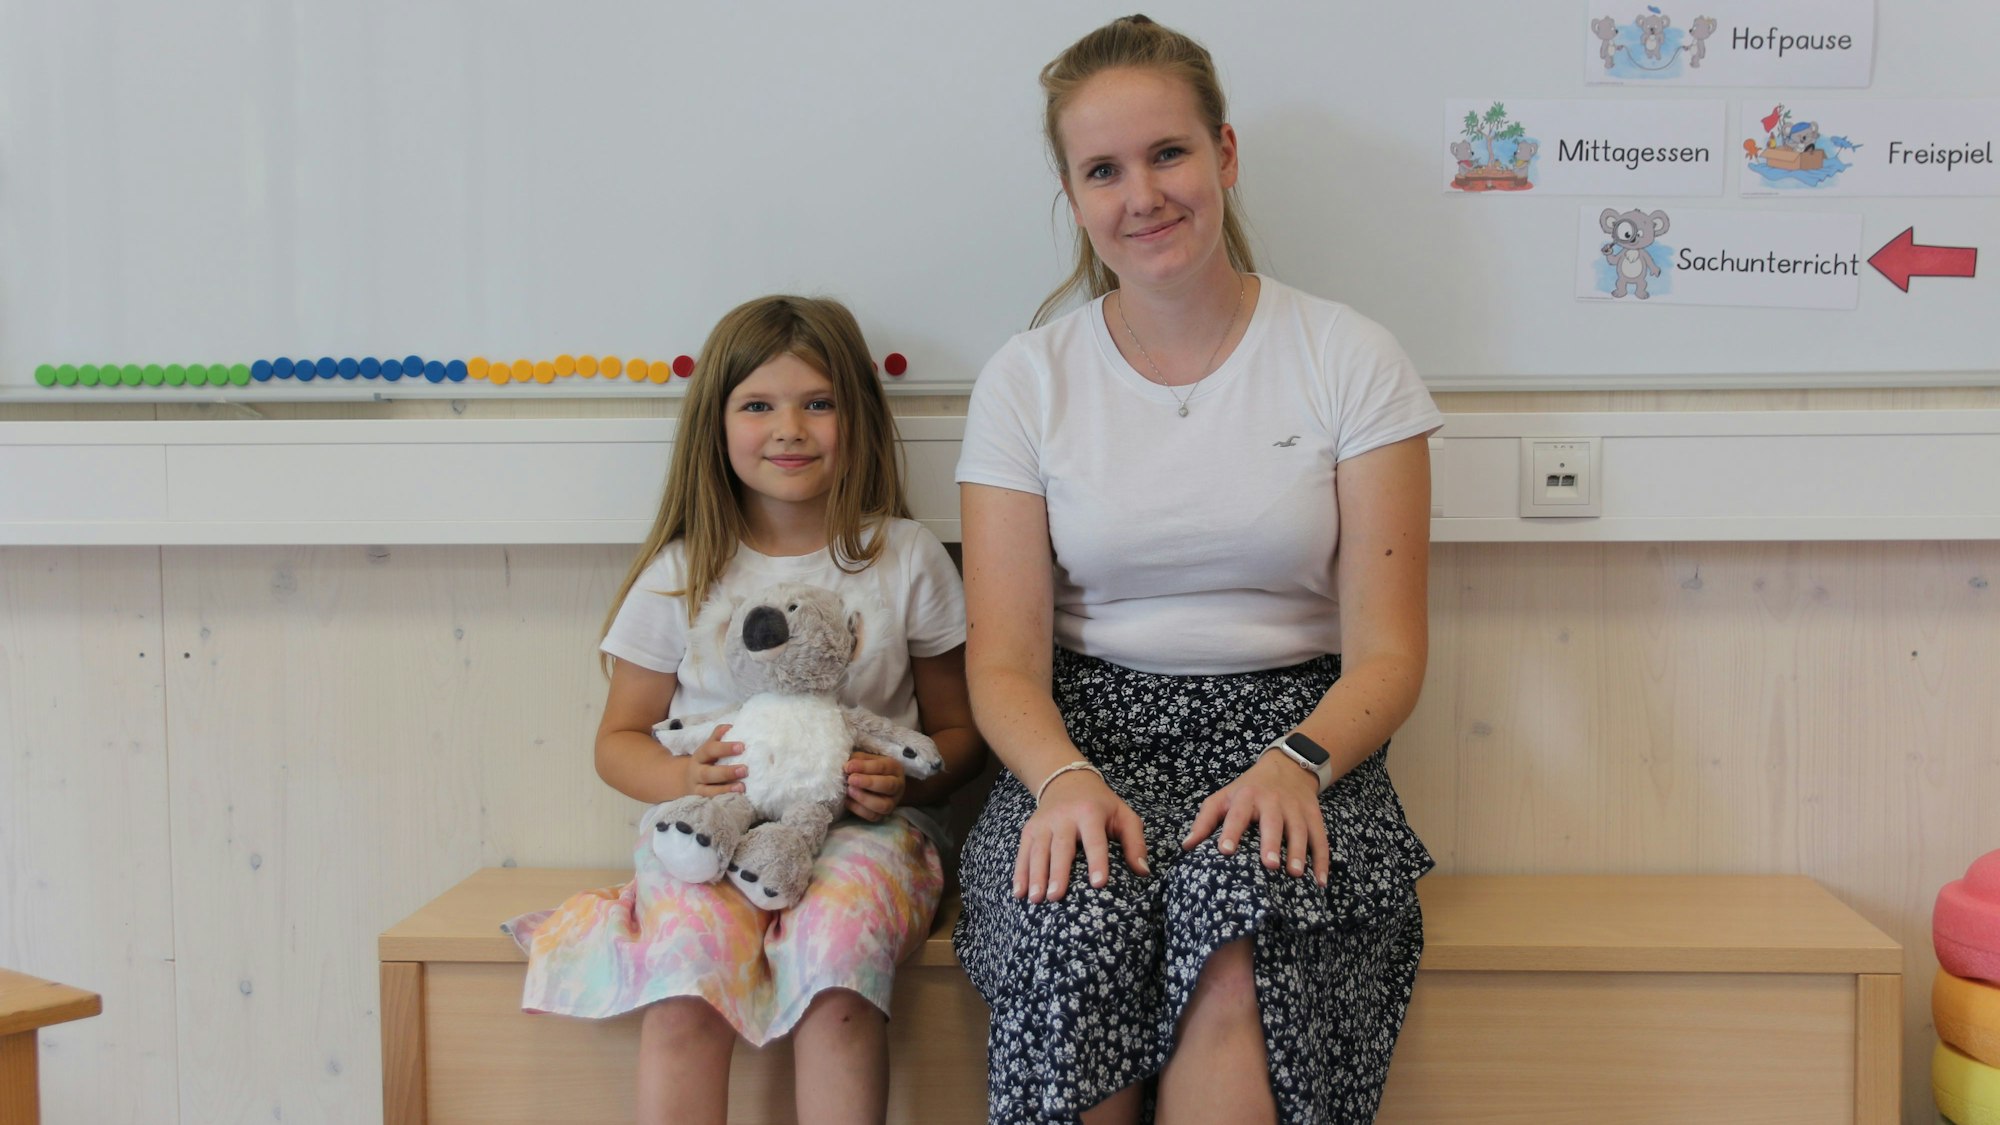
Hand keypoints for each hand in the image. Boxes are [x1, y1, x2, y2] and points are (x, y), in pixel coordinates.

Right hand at [688, 724, 746, 796]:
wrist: (684, 780)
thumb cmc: (706, 761)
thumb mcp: (709, 748)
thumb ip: (718, 737)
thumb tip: (731, 726)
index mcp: (700, 756)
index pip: (710, 750)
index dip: (725, 748)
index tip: (742, 746)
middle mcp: (696, 772)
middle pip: (708, 773)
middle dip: (726, 772)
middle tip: (745, 769)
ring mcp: (697, 788)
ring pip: (708, 790)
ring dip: (725, 789)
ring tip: (742, 787)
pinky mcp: (700, 801)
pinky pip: (710, 802)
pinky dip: (721, 800)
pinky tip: (736, 799)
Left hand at [843, 751, 904, 821]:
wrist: (877, 785)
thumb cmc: (869, 769)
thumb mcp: (866, 759)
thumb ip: (858, 760)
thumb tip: (847, 767)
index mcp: (894, 768)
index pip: (882, 767)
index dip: (864, 767)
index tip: (848, 767)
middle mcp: (897, 786)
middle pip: (888, 786)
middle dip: (868, 783)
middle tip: (851, 779)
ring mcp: (892, 803)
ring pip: (883, 805)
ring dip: (864, 798)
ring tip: (849, 790)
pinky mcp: (882, 815)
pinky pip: (872, 816)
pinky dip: (858, 809)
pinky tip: (847, 801)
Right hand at [1015, 768, 1149, 902]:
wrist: (1066, 780)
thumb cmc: (1101, 805)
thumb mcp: (1123, 815)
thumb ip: (1135, 843)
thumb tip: (1143, 872)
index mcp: (1090, 813)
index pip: (1095, 840)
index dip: (1098, 861)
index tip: (1099, 883)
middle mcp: (1064, 817)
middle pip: (1061, 847)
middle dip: (1058, 872)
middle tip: (1056, 897)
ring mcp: (1044, 823)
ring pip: (1038, 850)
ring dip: (1035, 875)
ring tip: (1035, 899)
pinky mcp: (1029, 829)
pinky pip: (1023, 852)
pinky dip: (1019, 872)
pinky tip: (1018, 892)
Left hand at [1182, 751, 1328, 886]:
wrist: (1286, 767)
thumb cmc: (1247, 791)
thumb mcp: (1223, 798)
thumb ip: (1205, 821)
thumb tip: (1186, 847)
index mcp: (1246, 797)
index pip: (1237, 815)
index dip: (1230, 832)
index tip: (1224, 851)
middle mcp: (1273, 801)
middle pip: (1273, 822)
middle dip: (1271, 843)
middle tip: (1270, 866)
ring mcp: (1296, 808)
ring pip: (1300, 830)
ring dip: (1299, 852)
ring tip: (1296, 874)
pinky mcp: (1314, 815)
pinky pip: (1320, 838)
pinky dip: (1322, 860)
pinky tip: (1320, 881)